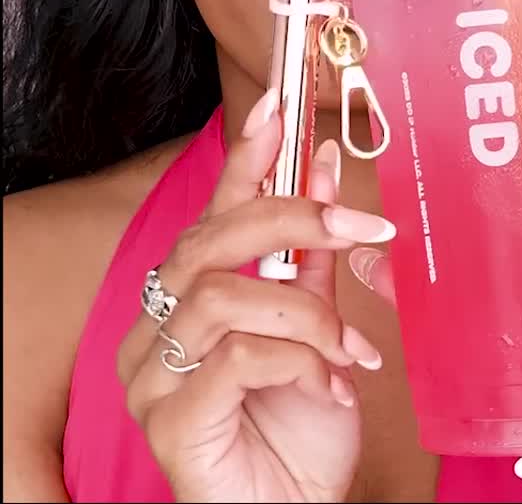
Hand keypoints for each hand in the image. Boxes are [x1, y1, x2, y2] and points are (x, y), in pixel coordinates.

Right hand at [117, 88, 394, 503]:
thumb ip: (312, 255)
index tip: (276, 105)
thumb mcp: (317, 327)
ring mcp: (152, 374)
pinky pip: (237, 358)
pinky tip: (334, 387)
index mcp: (191, 296)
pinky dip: (301, 362)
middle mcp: (157, 325)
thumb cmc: (298, 424)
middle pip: (210, 240)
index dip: (244, 157)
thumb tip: (323, 166)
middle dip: (292, 220)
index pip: (213, 212)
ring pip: (225, 296)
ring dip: (307, 313)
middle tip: (360, 227)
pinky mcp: (169, 420)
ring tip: (353, 350)